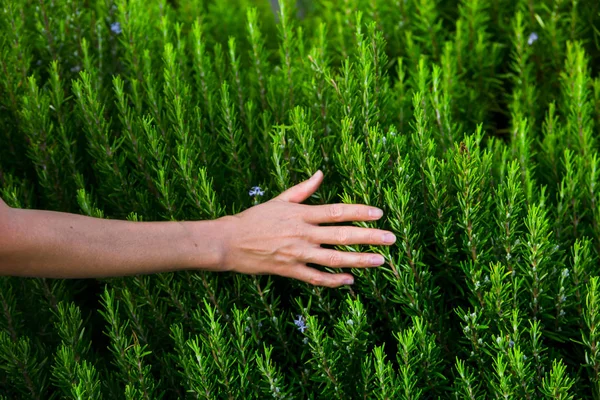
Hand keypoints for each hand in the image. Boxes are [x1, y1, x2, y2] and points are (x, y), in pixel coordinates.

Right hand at [218, 171, 395, 287]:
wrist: (229, 241)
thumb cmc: (255, 219)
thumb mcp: (279, 200)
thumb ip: (303, 189)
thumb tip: (321, 174)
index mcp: (301, 214)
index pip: (337, 211)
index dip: (359, 211)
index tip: (379, 213)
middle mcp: (302, 234)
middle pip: (342, 235)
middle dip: (369, 237)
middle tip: (391, 239)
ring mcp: (297, 254)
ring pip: (334, 259)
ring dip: (359, 260)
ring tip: (380, 261)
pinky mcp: (290, 270)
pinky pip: (316, 278)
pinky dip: (334, 281)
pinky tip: (350, 280)